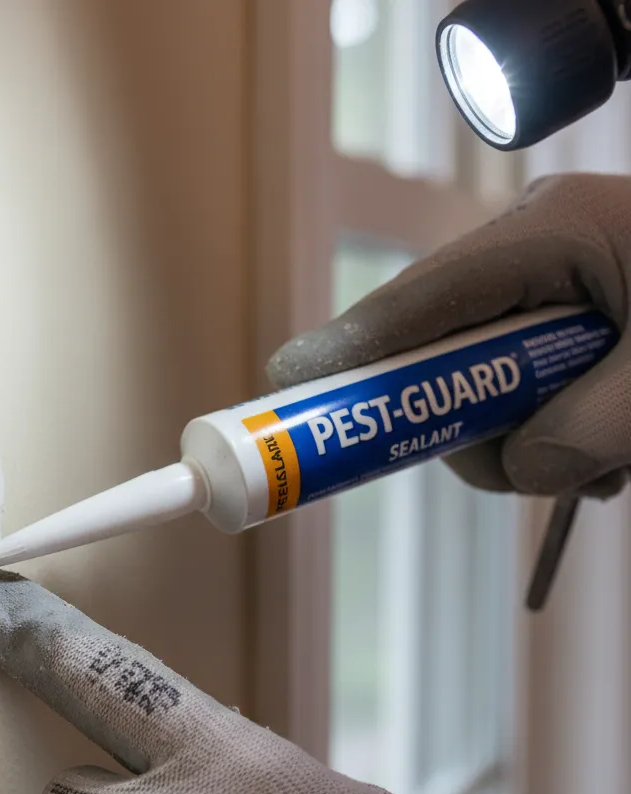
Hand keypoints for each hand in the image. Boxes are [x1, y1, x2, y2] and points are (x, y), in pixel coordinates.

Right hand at [267, 172, 630, 498]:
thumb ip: (587, 434)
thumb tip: (522, 470)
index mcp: (552, 232)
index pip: (422, 297)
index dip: (349, 347)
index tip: (286, 388)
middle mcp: (532, 253)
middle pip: (433, 349)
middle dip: (460, 419)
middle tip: (518, 459)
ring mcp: (540, 289)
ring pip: (472, 386)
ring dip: (520, 439)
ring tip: (610, 450)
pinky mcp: (554, 326)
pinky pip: (511, 393)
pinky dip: (547, 435)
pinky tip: (609, 441)